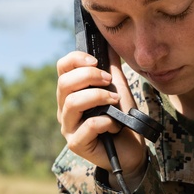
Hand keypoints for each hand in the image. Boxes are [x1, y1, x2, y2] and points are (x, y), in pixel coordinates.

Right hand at [56, 48, 147, 183]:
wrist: (132, 150)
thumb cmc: (123, 120)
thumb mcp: (119, 89)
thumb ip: (112, 68)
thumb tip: (109, 44)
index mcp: (71, 93)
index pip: (62, 68)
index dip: (76, 59)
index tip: (96, 61)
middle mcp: (64, 109)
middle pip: (64, 84)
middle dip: (89, 77)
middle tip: (108, 81)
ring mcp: (68, 128)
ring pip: (72, 103)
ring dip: (97, 97)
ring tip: (114, 100)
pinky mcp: (76, 144)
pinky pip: (87, 125)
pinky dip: (104, 121)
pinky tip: (114, 124)